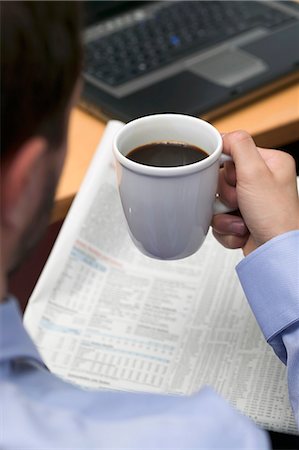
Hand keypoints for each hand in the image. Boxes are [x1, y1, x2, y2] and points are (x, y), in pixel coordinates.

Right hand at [212, 131, 298, 255]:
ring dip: (224, 214)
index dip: (224, 167)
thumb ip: (239, 146)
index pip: (233, 152)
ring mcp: (250, 202)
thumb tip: (223, 136)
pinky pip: (219, 218)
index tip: (226, 177)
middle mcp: (261, 182)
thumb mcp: (256, 174)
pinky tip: (241, 230)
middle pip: (221, 178)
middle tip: (239, 201)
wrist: (274, 253)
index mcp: (269, 164)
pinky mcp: (241, 219)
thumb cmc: (276, 218)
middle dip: (225, 195)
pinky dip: (226, 228)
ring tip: (242, 220)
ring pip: (217, 201)